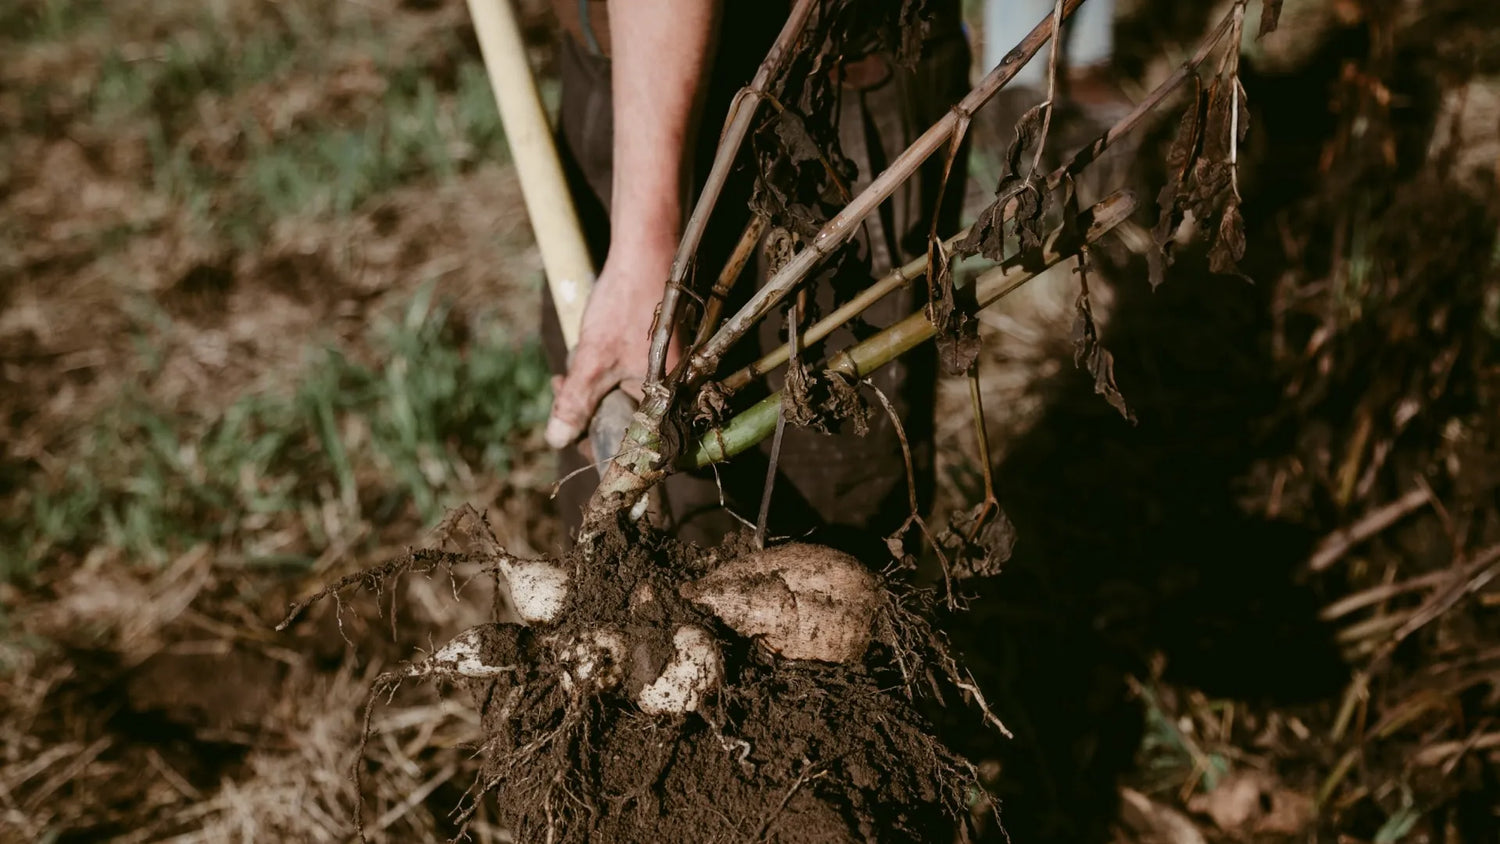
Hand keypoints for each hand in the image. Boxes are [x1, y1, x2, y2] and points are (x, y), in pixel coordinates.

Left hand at [544, 245, 680, 449]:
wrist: (646, 248)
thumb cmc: (626, 302)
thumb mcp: (593, 358)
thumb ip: (575, 402)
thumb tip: (557, 440)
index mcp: (672, 399)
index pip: (636, 446)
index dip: (599, 446)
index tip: (570, 436)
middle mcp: (680, 390)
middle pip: (630, 423)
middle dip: (591, 412)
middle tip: (561, 390)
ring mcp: (673, 371)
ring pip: (626, 399)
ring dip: (594, 390)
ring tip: (570, 369)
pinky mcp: (664, 354)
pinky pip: (632, 377)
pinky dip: (606, 372)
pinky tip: (590, 352)